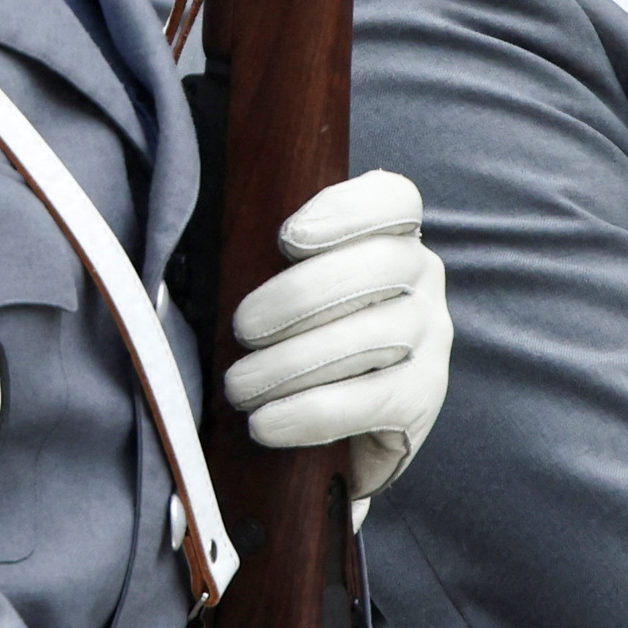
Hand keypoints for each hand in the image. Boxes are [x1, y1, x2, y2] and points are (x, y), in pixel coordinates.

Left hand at [228, 170, 451, 502]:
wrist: (343, 428)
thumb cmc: (302, 337)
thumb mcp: (291, 287)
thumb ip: (265, 261)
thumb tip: (198, 261)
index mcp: (391, 236)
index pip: (393, 199)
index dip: (346, 210)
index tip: (288, 238)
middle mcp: (423, 278)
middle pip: (376, 267)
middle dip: (297, 298)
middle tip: (242, 329)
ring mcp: (430, 337)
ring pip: (368, 338)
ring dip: (290, 365)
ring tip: (240, 387)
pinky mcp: (423, 398)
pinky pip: (369, 401)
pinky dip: (309, 413)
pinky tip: (267, 423)